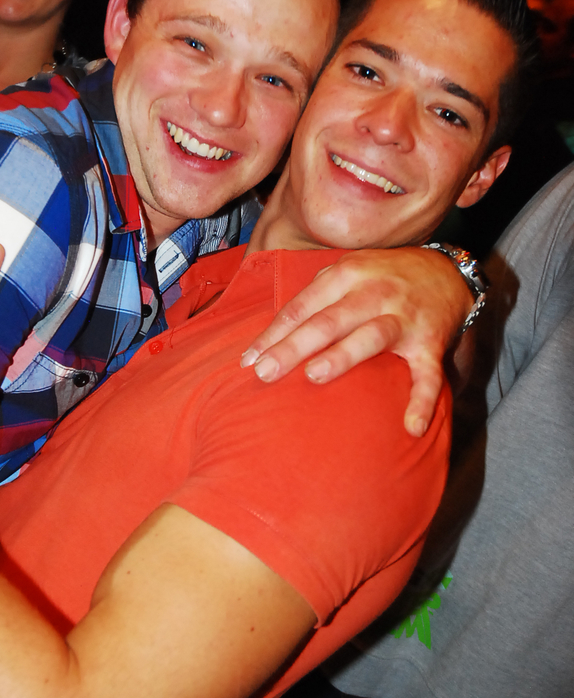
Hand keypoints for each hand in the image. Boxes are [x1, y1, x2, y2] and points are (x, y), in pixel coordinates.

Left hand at [241, 247, 472, 436]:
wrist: (449, 272)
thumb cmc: (383, 277)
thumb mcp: (348, 271)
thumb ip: (313, 296)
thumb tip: (270, 335)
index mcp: (348, 274)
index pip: (302, 306)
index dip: (273, 333)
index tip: (248, 361)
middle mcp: (375, 292)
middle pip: (329, 321)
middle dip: (294, 346)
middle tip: (265, 372)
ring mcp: (404, 318)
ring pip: (372, 337)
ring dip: (344, 356)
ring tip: (315, 376)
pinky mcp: (431, 342)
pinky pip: (428, 374)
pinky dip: (422, 399)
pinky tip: (410, 426)